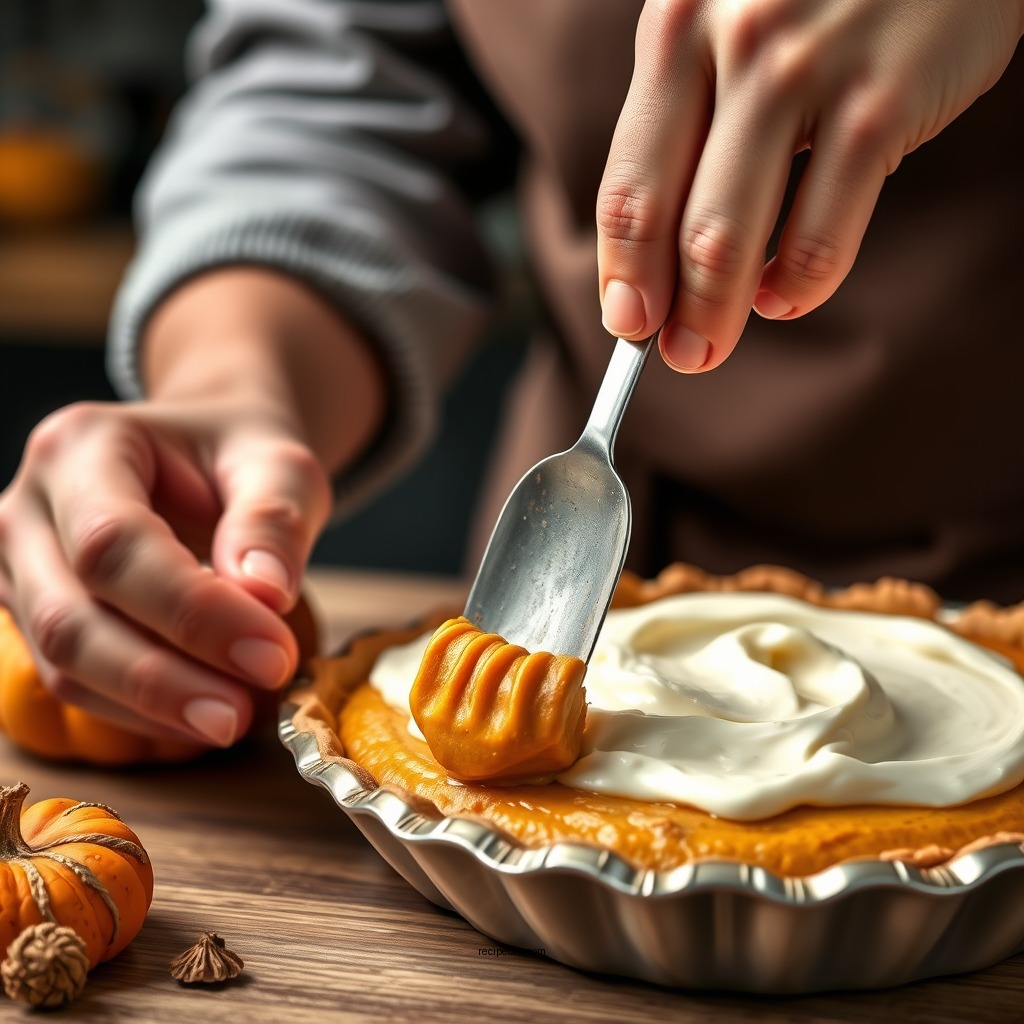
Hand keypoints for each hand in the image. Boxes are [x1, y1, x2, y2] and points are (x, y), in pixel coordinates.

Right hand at [0, 269, 383, 745]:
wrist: (210, 455)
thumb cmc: (241, 454)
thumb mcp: (279, 465)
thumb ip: (275, 519)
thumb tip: (266, 594)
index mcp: (82, 445)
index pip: (116, 544)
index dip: (192, 612)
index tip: (273, 654)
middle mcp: (28, 506)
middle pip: (69, 615)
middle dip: (161, 679)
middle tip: (244, 714)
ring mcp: (18, 565)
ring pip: (62, 663)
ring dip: (150, 706)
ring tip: (234, 718)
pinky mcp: (33, 614)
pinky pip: (73, 681)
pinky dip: (139, 712)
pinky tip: (201, 717)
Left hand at [597, 0, 1022, 370]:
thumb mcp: (724, 21)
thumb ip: (685, 115)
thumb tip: (652, 247)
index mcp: (674, 29)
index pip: (625, 186)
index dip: (620, 271)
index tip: (626, 322)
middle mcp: (732, 44)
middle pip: (673, 224)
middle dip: (664, 312)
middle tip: (674, 356)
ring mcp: (808, 72)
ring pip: (733, 240)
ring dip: (717, 316)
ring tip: (710, 346)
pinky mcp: (883, 101)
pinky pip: (822, 235)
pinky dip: (799, 287)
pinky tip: (787, 296)